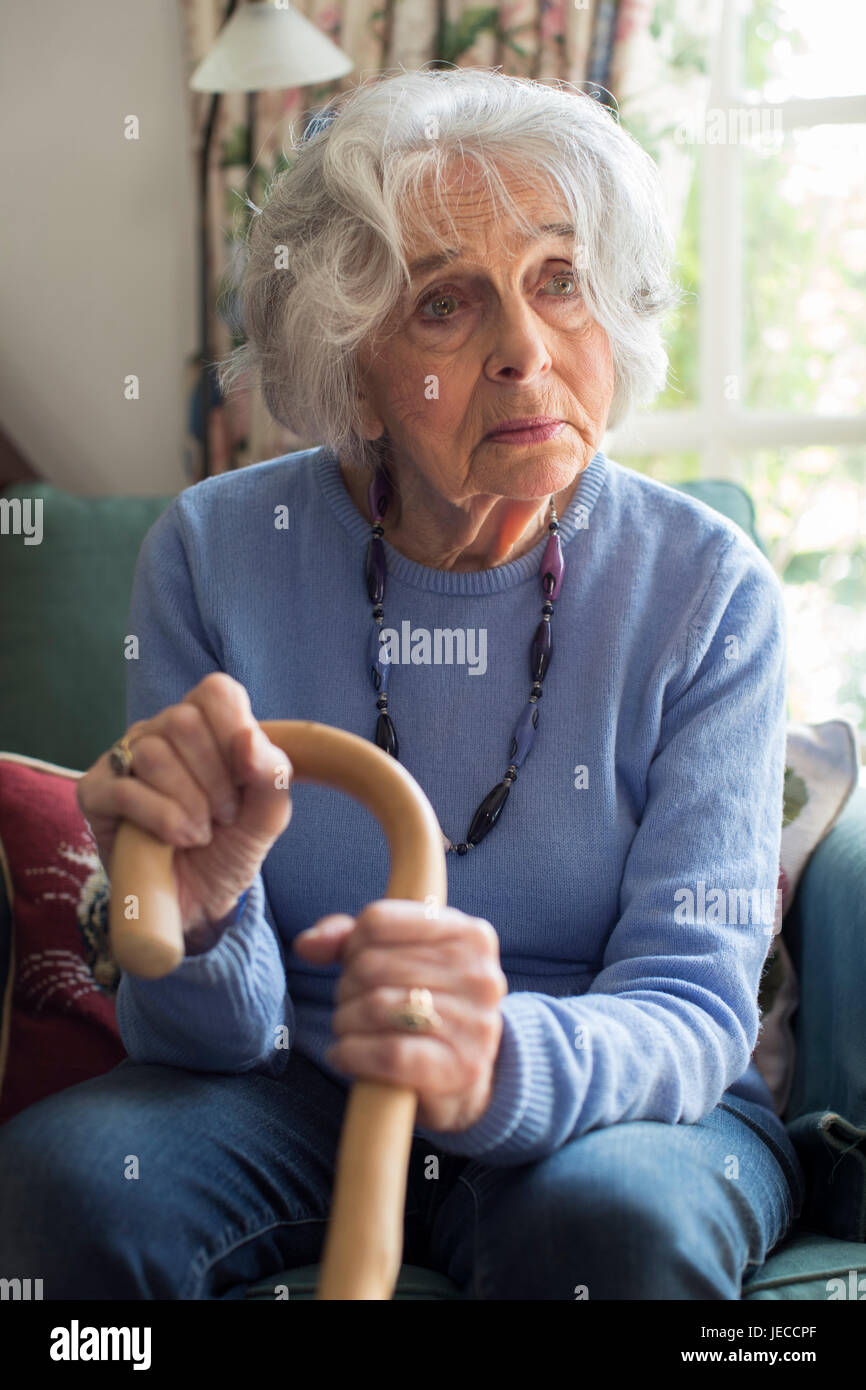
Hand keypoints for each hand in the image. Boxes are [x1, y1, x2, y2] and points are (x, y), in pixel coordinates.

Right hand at [76, 673, 292, 938]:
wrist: (197, 903)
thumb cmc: (229, 848)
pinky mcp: (95, 792)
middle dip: (215, 778)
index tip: (247, 775)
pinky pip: (125, 790)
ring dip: (190, 804)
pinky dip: (161, 819)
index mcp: (205, 725)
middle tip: (225, 815)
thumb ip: (271, 775)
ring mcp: (123, 759)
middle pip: (182, 720)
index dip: (234, 729)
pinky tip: (177, 839)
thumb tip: (250, 738)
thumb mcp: (266, 817)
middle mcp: (159, 732)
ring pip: (153, 754)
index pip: (216, 692)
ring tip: (201, 832)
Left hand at [293, 900, 506, 1132]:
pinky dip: (352, 1054)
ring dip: (345, 1021)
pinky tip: (344, 1056)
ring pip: (376, 1007)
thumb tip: (307, 943)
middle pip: (373, 964)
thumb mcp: (398, 960)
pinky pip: (388, 1053)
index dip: (351, 944)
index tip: (354, 965)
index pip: (380, 919)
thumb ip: (350, 940)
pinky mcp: (460, 1068)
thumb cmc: (425, 1007)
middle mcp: (479, 974)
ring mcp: (475, 1023)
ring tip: (347, 1030)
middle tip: (350, 1004)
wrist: (467, 1081)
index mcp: (470, 934)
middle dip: (346, 987)